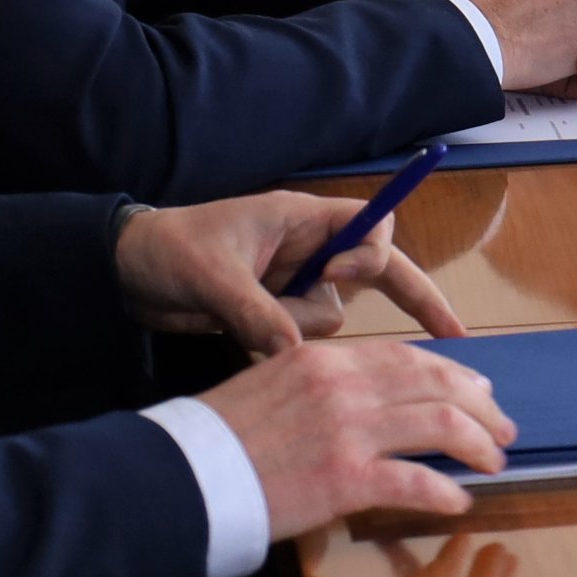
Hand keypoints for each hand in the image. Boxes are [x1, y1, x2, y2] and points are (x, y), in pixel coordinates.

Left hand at [115, 191, 468, 354]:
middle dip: (409, 299)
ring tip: (244, 318)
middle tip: (453, 333)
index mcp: (300, 220)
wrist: (124, 275)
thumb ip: (259, 315)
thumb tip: (295, 357)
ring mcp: (293, 285)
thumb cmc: (168, 252)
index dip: (369, 252)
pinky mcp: (276, 316)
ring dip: (300, 327)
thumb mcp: (213, 278)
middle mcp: (308, 250)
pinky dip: (283, 346)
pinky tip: (239, 334)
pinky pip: (304, 340)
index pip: (369, 225)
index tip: (338, 273)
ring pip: (333, 317)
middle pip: (377, 272)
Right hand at [197, 338, 513, 535]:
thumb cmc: (219, 438)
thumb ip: (322, 386)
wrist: (182, 476)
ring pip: (440, 425)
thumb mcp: (271, 386)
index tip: (474, 389)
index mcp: (324, 359)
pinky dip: (446, 490)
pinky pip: (417, 480)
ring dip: (478, 444)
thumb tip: (367, 404)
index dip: (450, 373)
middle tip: (501, 426)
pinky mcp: (345, 480)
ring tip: (494, 460)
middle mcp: (343, 386)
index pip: (406, 357)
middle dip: (480, 405)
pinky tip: (460, 500)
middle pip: (436, 384)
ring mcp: (347, 431)